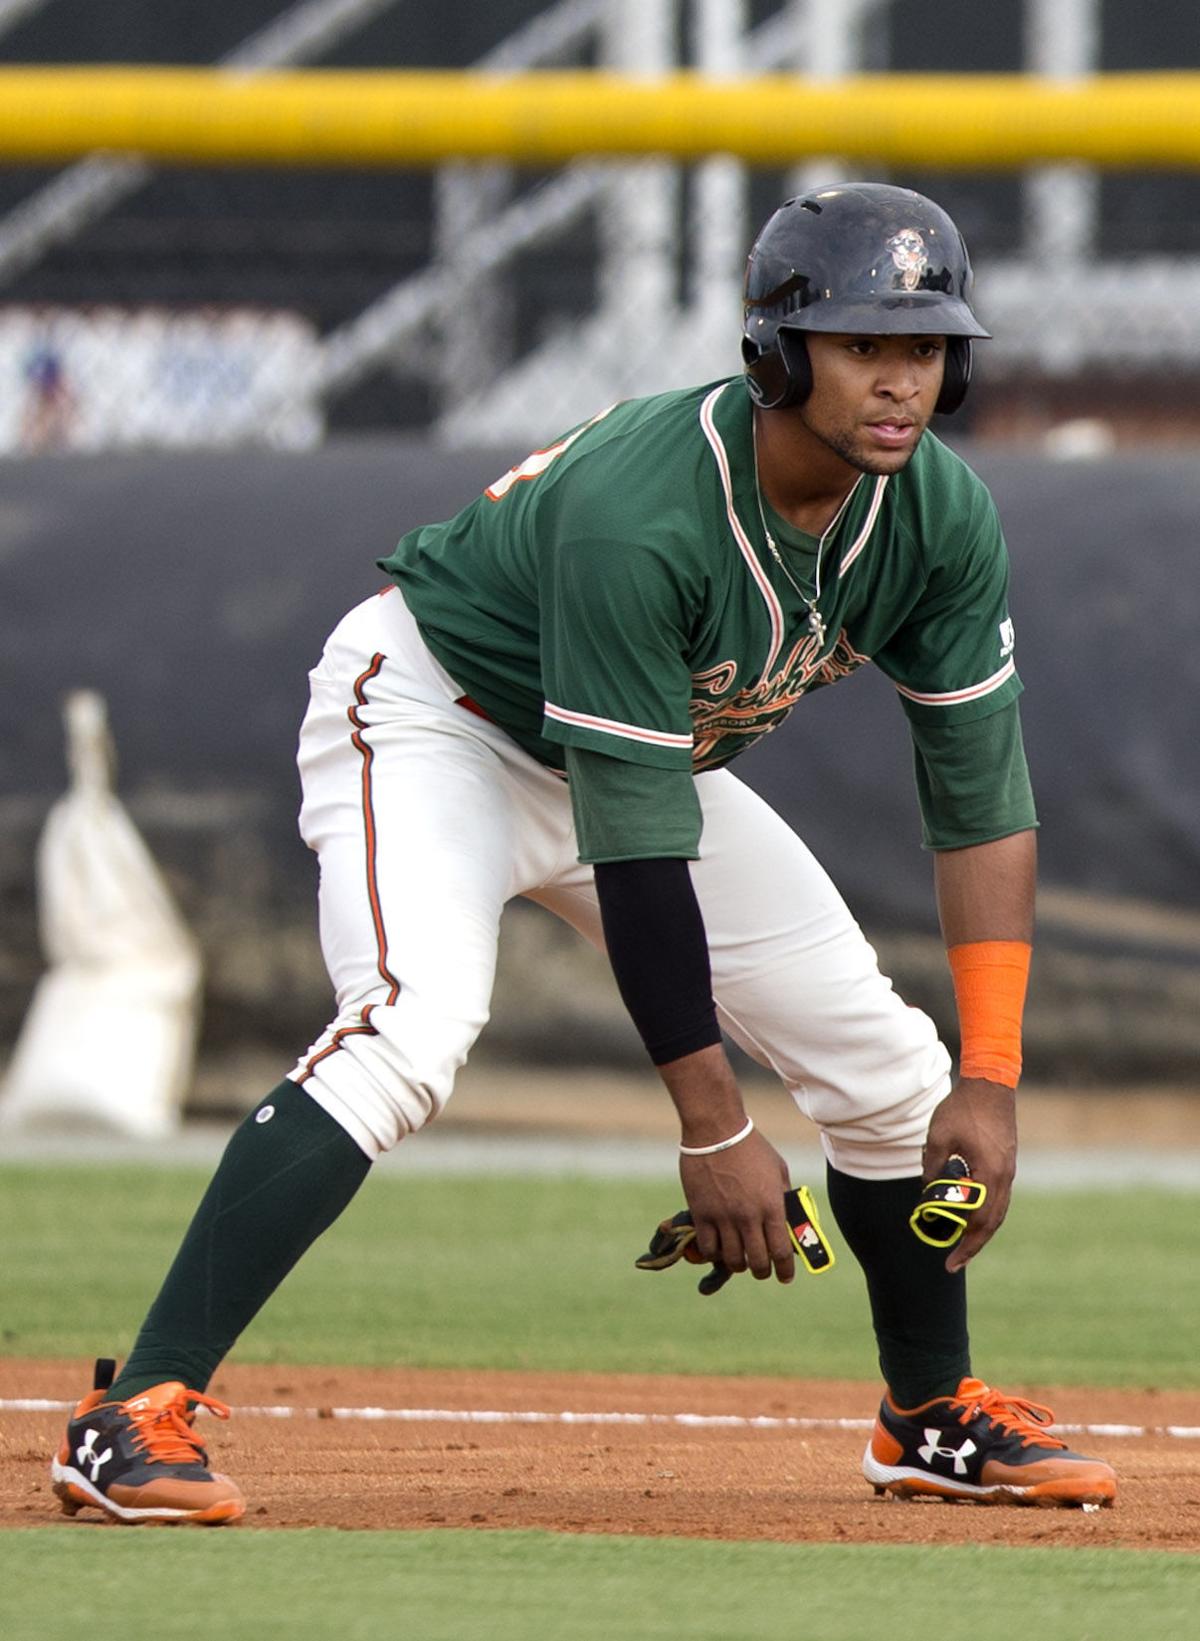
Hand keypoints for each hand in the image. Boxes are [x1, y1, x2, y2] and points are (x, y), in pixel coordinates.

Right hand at [679, 1129, 794, 1283]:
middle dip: (762, 1271)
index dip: (785, 1270)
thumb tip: (787, 1220)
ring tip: (740, 1259)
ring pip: (732, 1259)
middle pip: (757, 1262)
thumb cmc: (751, 1146)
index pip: (782, 1251)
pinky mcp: (701, 1214)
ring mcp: (723, 1217)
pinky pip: (708, 1248)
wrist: (715, 1130)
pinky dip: (714, 1254)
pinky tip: (718, 1248)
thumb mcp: (778, 1169)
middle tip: (762, 1269)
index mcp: (772, 1205)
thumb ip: (783, 1197)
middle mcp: (748, 1216)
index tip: (785, 1277)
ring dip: (738, 1264)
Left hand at [922, 1077, 1017, 1272]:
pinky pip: (999, 1197)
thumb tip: (928, 1190)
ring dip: (981, 1230)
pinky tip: (972, 1214)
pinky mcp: (1006, 1162)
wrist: (990, 1084)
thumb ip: (931, 1166)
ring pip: (998, 1212)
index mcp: (989, 1174)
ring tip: (963, 1244)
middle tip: (955, 1263)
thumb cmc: (963, 1109)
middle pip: (992, 1223)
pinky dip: (987, 1212)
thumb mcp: (938, 1137)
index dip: (964, 1245)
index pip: (978, 1221)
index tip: (950, 1263)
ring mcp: (1008, 1170)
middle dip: (973, 1245)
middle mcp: (1004, 1177)